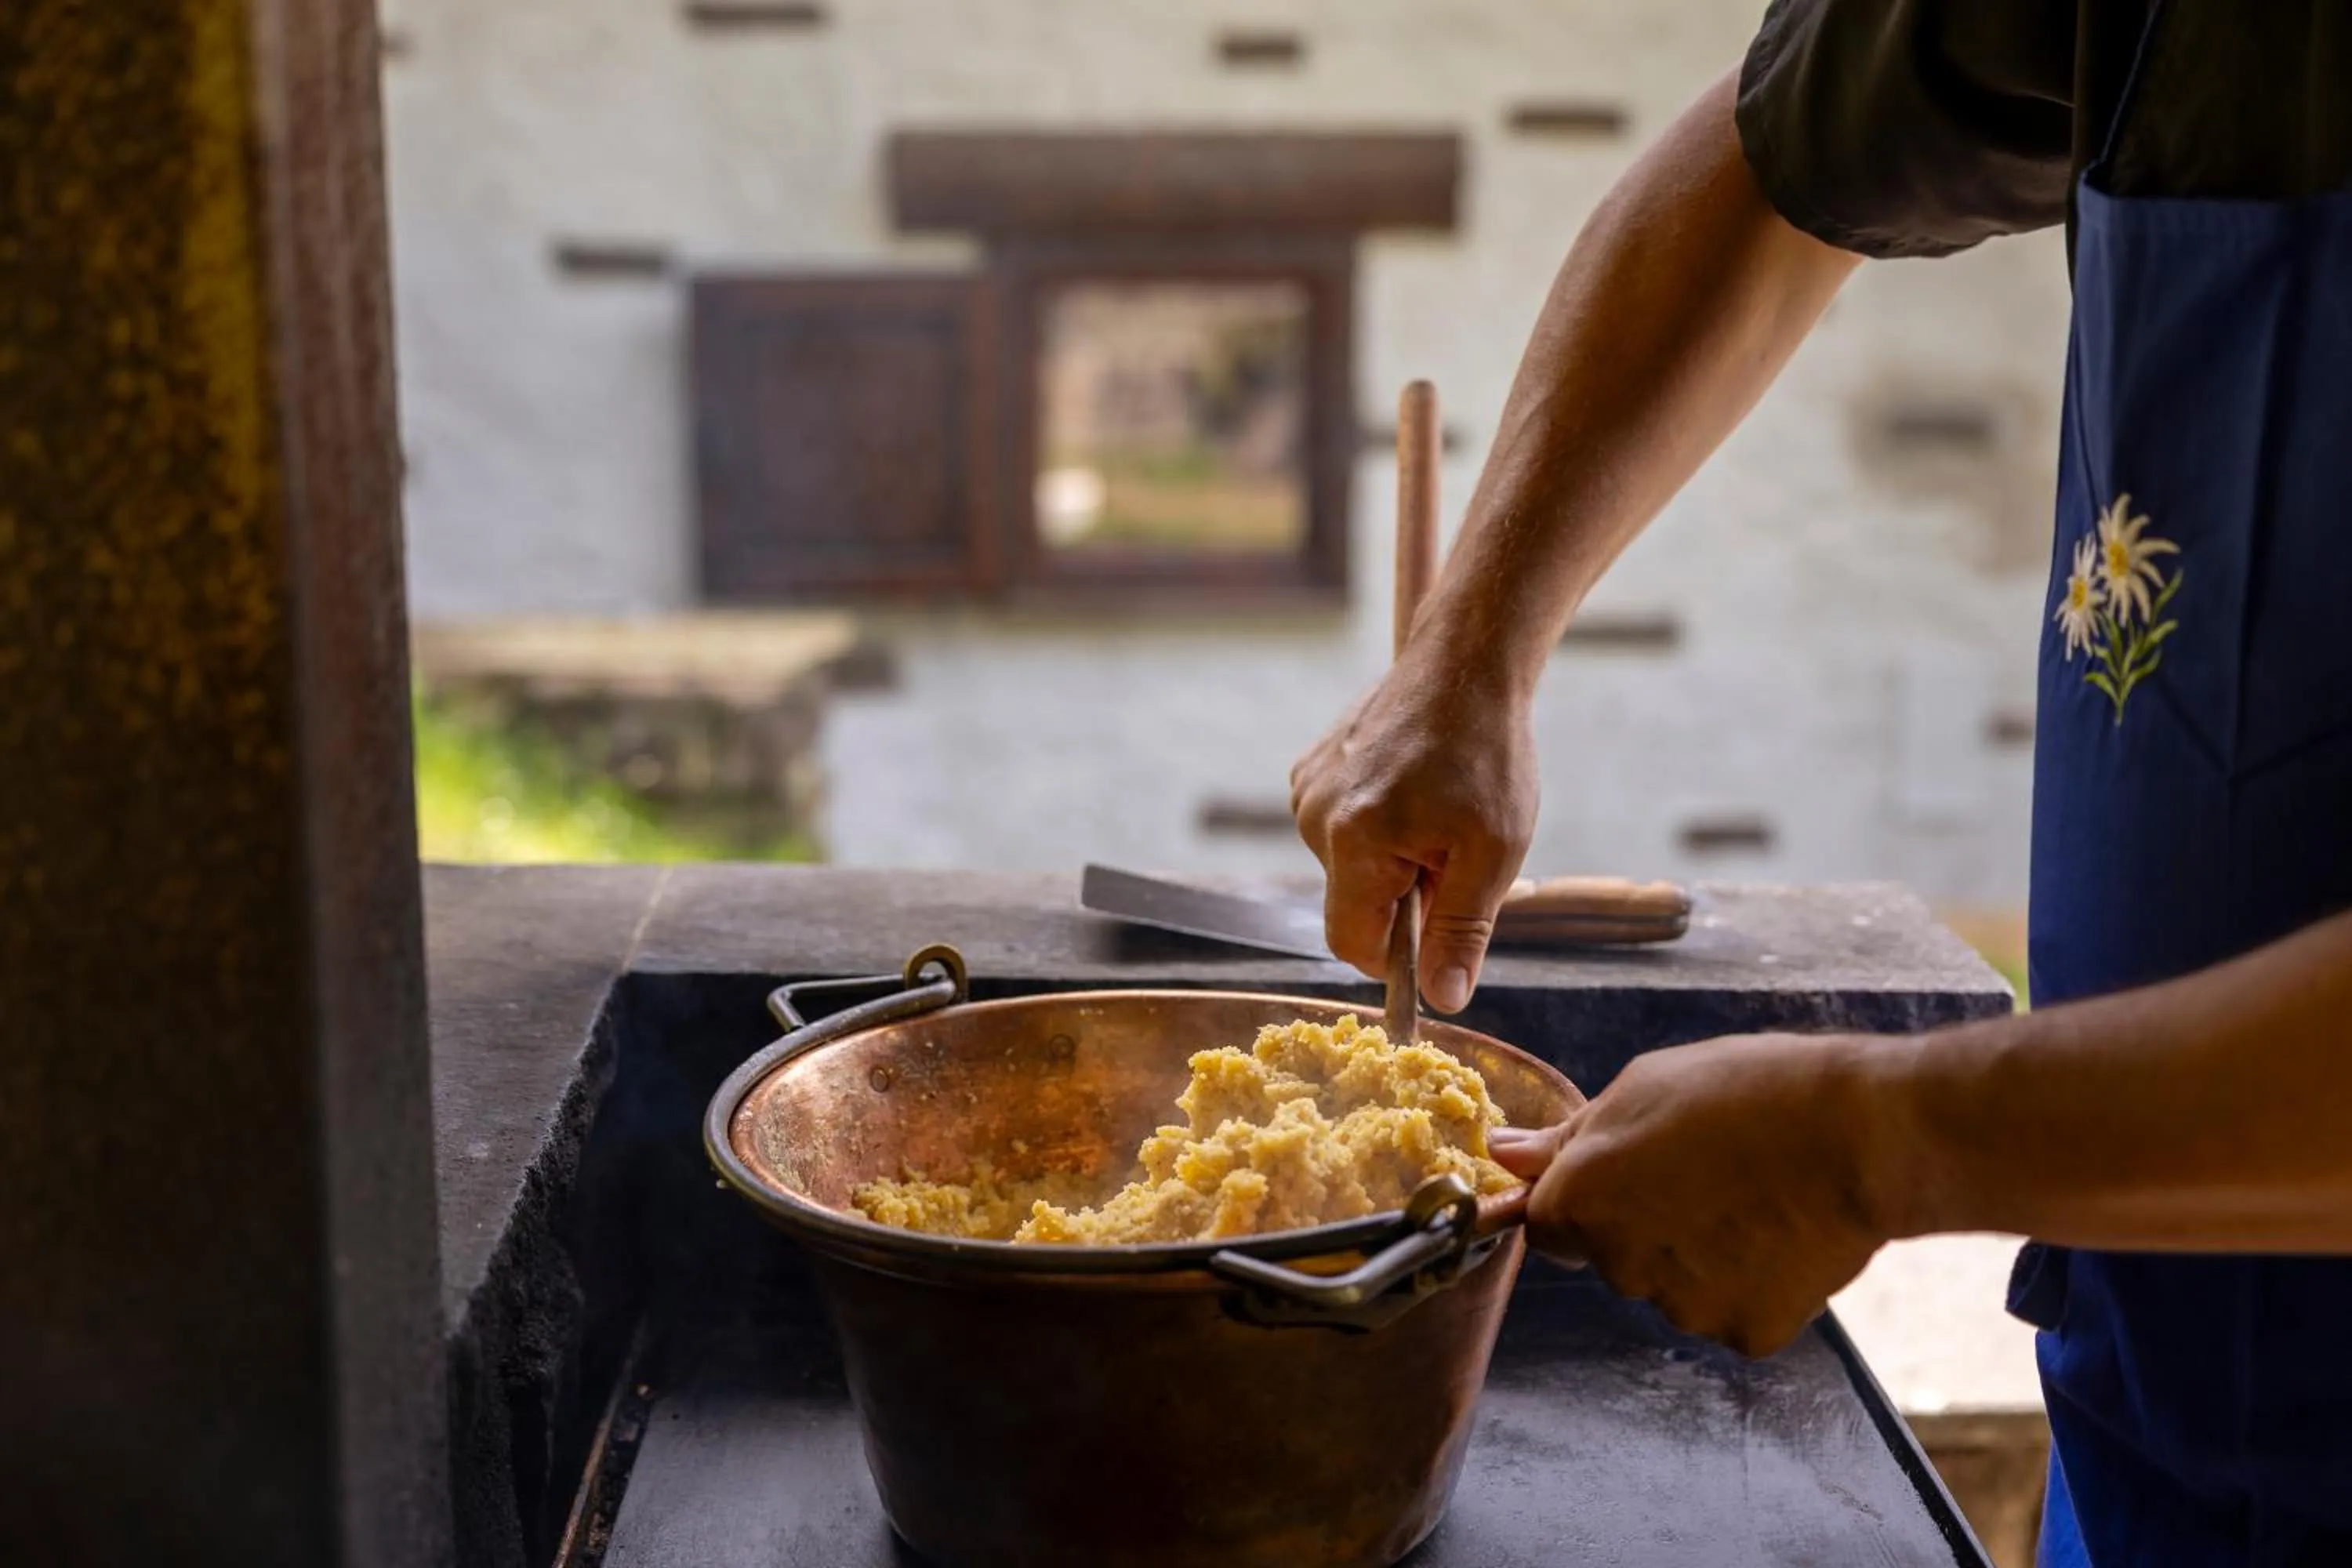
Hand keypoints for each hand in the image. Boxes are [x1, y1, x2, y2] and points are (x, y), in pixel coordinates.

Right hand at [1289, 646, 1536, 1011]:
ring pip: (1348, 869)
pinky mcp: (1312, 770)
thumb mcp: (1493, 852)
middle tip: (1454, 855)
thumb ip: (1461, 930)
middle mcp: (1314, 818)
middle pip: (1351, 905)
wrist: (1464, 663)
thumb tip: (1442, 1000)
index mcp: (1355, 842)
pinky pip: (1340, 830)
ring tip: (1437, 815)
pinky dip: (1377, 829)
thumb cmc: (1487, 755)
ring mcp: (1307, 789)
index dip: (1399, 959)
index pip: (1353, 945)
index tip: (1442, 935)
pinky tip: (1414, 790)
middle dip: (1404, 900)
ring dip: (1393, 863)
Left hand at [1490, 1033, 1896, 1356]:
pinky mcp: (1745, 1332)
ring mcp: (1684, 1307)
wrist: (1855, 1133)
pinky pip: (1734, 1311)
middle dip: (1644, 1224)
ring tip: (1753, 1198)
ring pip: (1674, 1288)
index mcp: (1579, 1202)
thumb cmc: (1744, 1092)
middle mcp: (1619, 1265)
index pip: (1547, 1223)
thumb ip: (1567, 1137)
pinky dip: (1753, 1284)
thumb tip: (1505, 1156)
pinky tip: (1783, 1236)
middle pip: (1612, 1257)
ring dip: (1699, 1256)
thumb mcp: (1639, 1088)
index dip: (1586, 1198)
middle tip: (1705, 1174)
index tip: (1630, 1175)